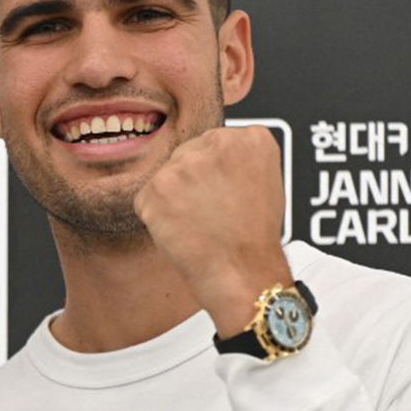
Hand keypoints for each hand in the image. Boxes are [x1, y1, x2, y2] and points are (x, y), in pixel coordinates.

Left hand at [133, 125, 290, 336]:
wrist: (242, 272)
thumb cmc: (253, 237)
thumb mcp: (264, 181)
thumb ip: (237, 159)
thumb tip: (209, 153)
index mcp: (251, 138)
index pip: (215, 142)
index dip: (216, 173)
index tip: (224, 190)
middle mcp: (217, 142)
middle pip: (188, 153)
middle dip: (192, 181)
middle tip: (211, 211)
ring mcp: (183, 164)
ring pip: (167, 176)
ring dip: (174, 198)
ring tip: (200, 222)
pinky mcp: (155, 187)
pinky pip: (146, 198)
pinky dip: (157, 216)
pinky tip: (182, 230)